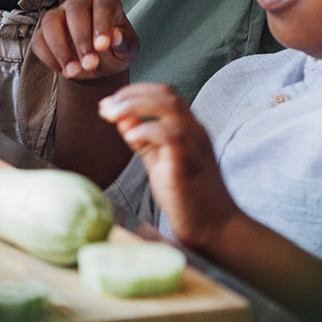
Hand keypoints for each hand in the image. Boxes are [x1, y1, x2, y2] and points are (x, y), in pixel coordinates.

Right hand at [32, 0, 139, 82]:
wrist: (98, 65)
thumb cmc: (116, 51)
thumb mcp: (128, 50)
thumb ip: (125, 42)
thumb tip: (115, 37)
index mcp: (105, 1)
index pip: (103, 5)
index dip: (101, 24)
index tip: (102, 47)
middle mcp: (80, 2)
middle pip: (75, 10)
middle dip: (81, 38)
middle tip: (90, 64)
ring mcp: (59, 14)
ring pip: (51, 21)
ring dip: (60, 48)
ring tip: (73, 72)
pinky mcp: (43, 32)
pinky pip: (38, 39)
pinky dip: (48, 56)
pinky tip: (63, 71)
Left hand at [98, 83, 240, 253]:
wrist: (214, 228)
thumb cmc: (187, 196)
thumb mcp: (159, 160)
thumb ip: (142, 138)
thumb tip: (120, 117)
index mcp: (189, 128)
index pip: (164, 94)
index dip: (135, 92)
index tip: (110, 102)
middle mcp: (195, 131)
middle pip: (167, 94)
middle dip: (131, 95)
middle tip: (106, 107)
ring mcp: (195, 145)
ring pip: (170, 107)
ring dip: (136, 105)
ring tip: (112, 115)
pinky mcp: (189, 163)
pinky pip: (172, 136)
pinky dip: (148, 130)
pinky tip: (130, 138)